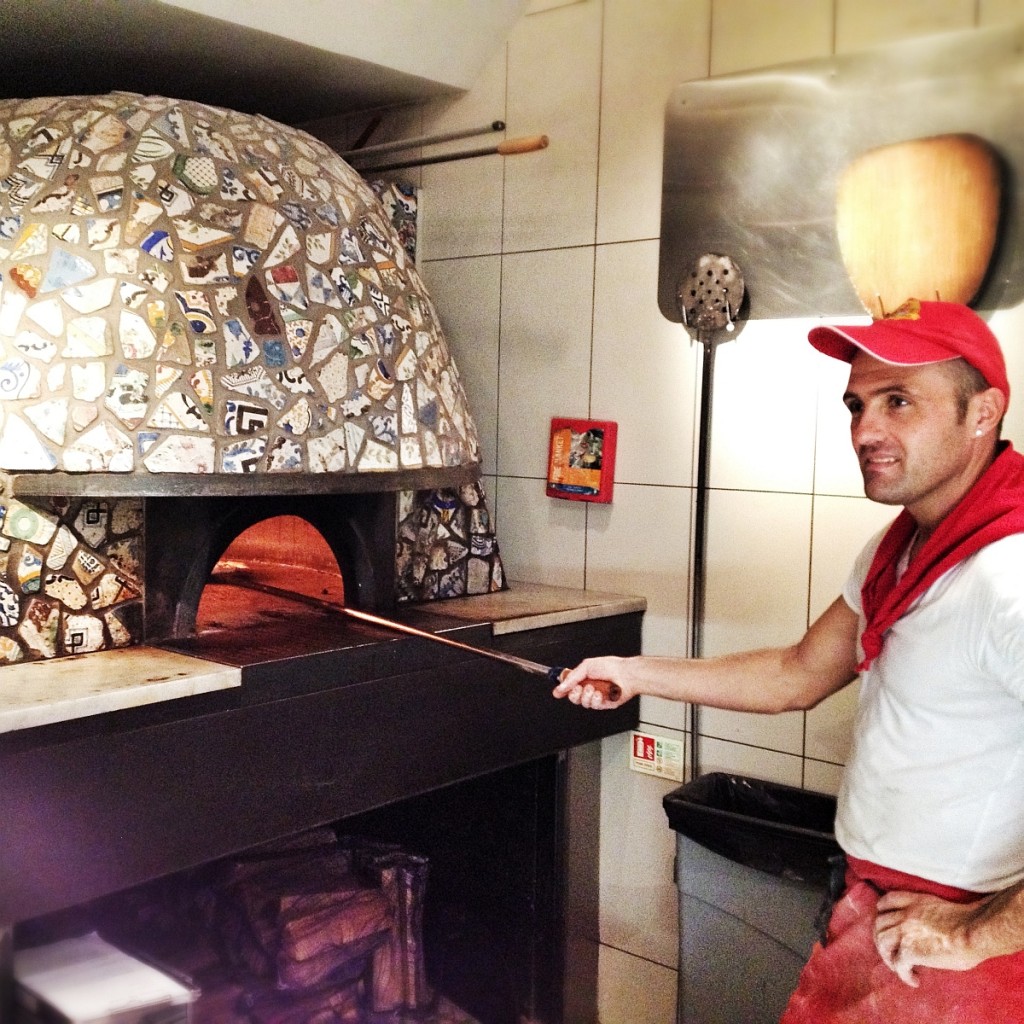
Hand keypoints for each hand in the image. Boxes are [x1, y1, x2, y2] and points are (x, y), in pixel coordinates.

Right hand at [551, 656, 630, 708]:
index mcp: (584, 677)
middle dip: (574, 693)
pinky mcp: (603, 704)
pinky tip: (600, 694)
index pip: (569, 686)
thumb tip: (560, 687)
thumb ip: (571, 677)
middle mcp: (589, 687)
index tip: (558, 692)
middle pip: (573, 697)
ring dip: (586, 695)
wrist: (626, 675)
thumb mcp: (586, 666)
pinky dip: (596, 700)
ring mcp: (596, 696)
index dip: (562, 690)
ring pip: (583, 703)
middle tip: (579, 687)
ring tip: (593, 688)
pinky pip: (594, 706)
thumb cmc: (611, 666)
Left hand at [873, 889, 987, 985]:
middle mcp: (905, 913)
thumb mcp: (940, 910)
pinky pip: (897, 964)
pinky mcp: (910, 950)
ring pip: (882, 942)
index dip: (883, 914)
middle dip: (881, 938)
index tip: (888, 924)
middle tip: (891, 952)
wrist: (974, 932)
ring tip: (898, 967)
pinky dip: (903, 974)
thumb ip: (926, 916)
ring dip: (887, 956)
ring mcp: (904, 930)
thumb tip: (930, 932)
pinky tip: (914, 980)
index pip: (886, 902)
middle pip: (879, 923)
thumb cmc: (970, 923)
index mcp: (914, 901)